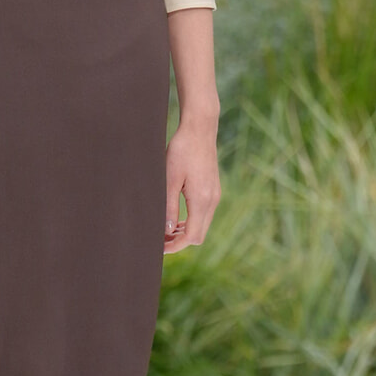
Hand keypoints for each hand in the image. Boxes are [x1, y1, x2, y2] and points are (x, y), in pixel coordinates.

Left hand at [163, 118, 220, 252]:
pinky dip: (191, 220)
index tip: (159, 247)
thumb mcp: (169, 180)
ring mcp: (215, 195)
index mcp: (201, 200)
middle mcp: (212, 201)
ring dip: (185, 231)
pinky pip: (204, 214)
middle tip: (159, 239)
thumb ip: (169, 207)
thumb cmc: (181, 151)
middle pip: (199, 235)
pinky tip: (176, 216)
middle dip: (179, 241)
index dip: (175, 245)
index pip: (192, 237)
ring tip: (165, 230)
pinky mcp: (214, 189)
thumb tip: (166, 231)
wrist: (199, 129)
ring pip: (202, 225)